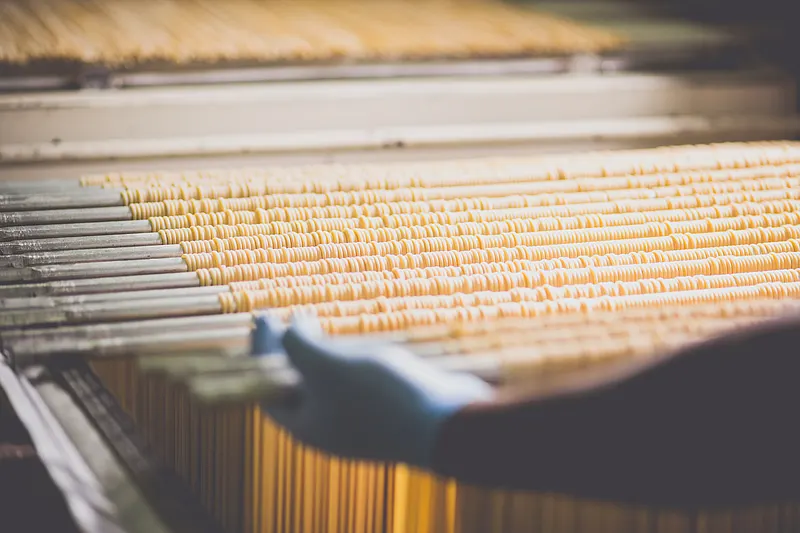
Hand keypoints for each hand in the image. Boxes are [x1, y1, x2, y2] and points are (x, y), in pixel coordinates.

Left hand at [254, 315, 492, 467]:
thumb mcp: (328, 366)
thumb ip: (298, 346)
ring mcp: (360, 421)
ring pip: (329, 383)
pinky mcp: (387, 410)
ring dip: (320, 352)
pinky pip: (356, 383)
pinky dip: (347, 359)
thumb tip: (287, 328)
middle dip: (290, 350)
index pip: (269, 388)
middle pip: (298, 386)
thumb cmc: (381, 396)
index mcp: (307, 426)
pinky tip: (355, 340)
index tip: (265, 316)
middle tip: (288, 316)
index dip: (262, 352)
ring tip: (318, 322)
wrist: (447, 422)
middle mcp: (329, 428)